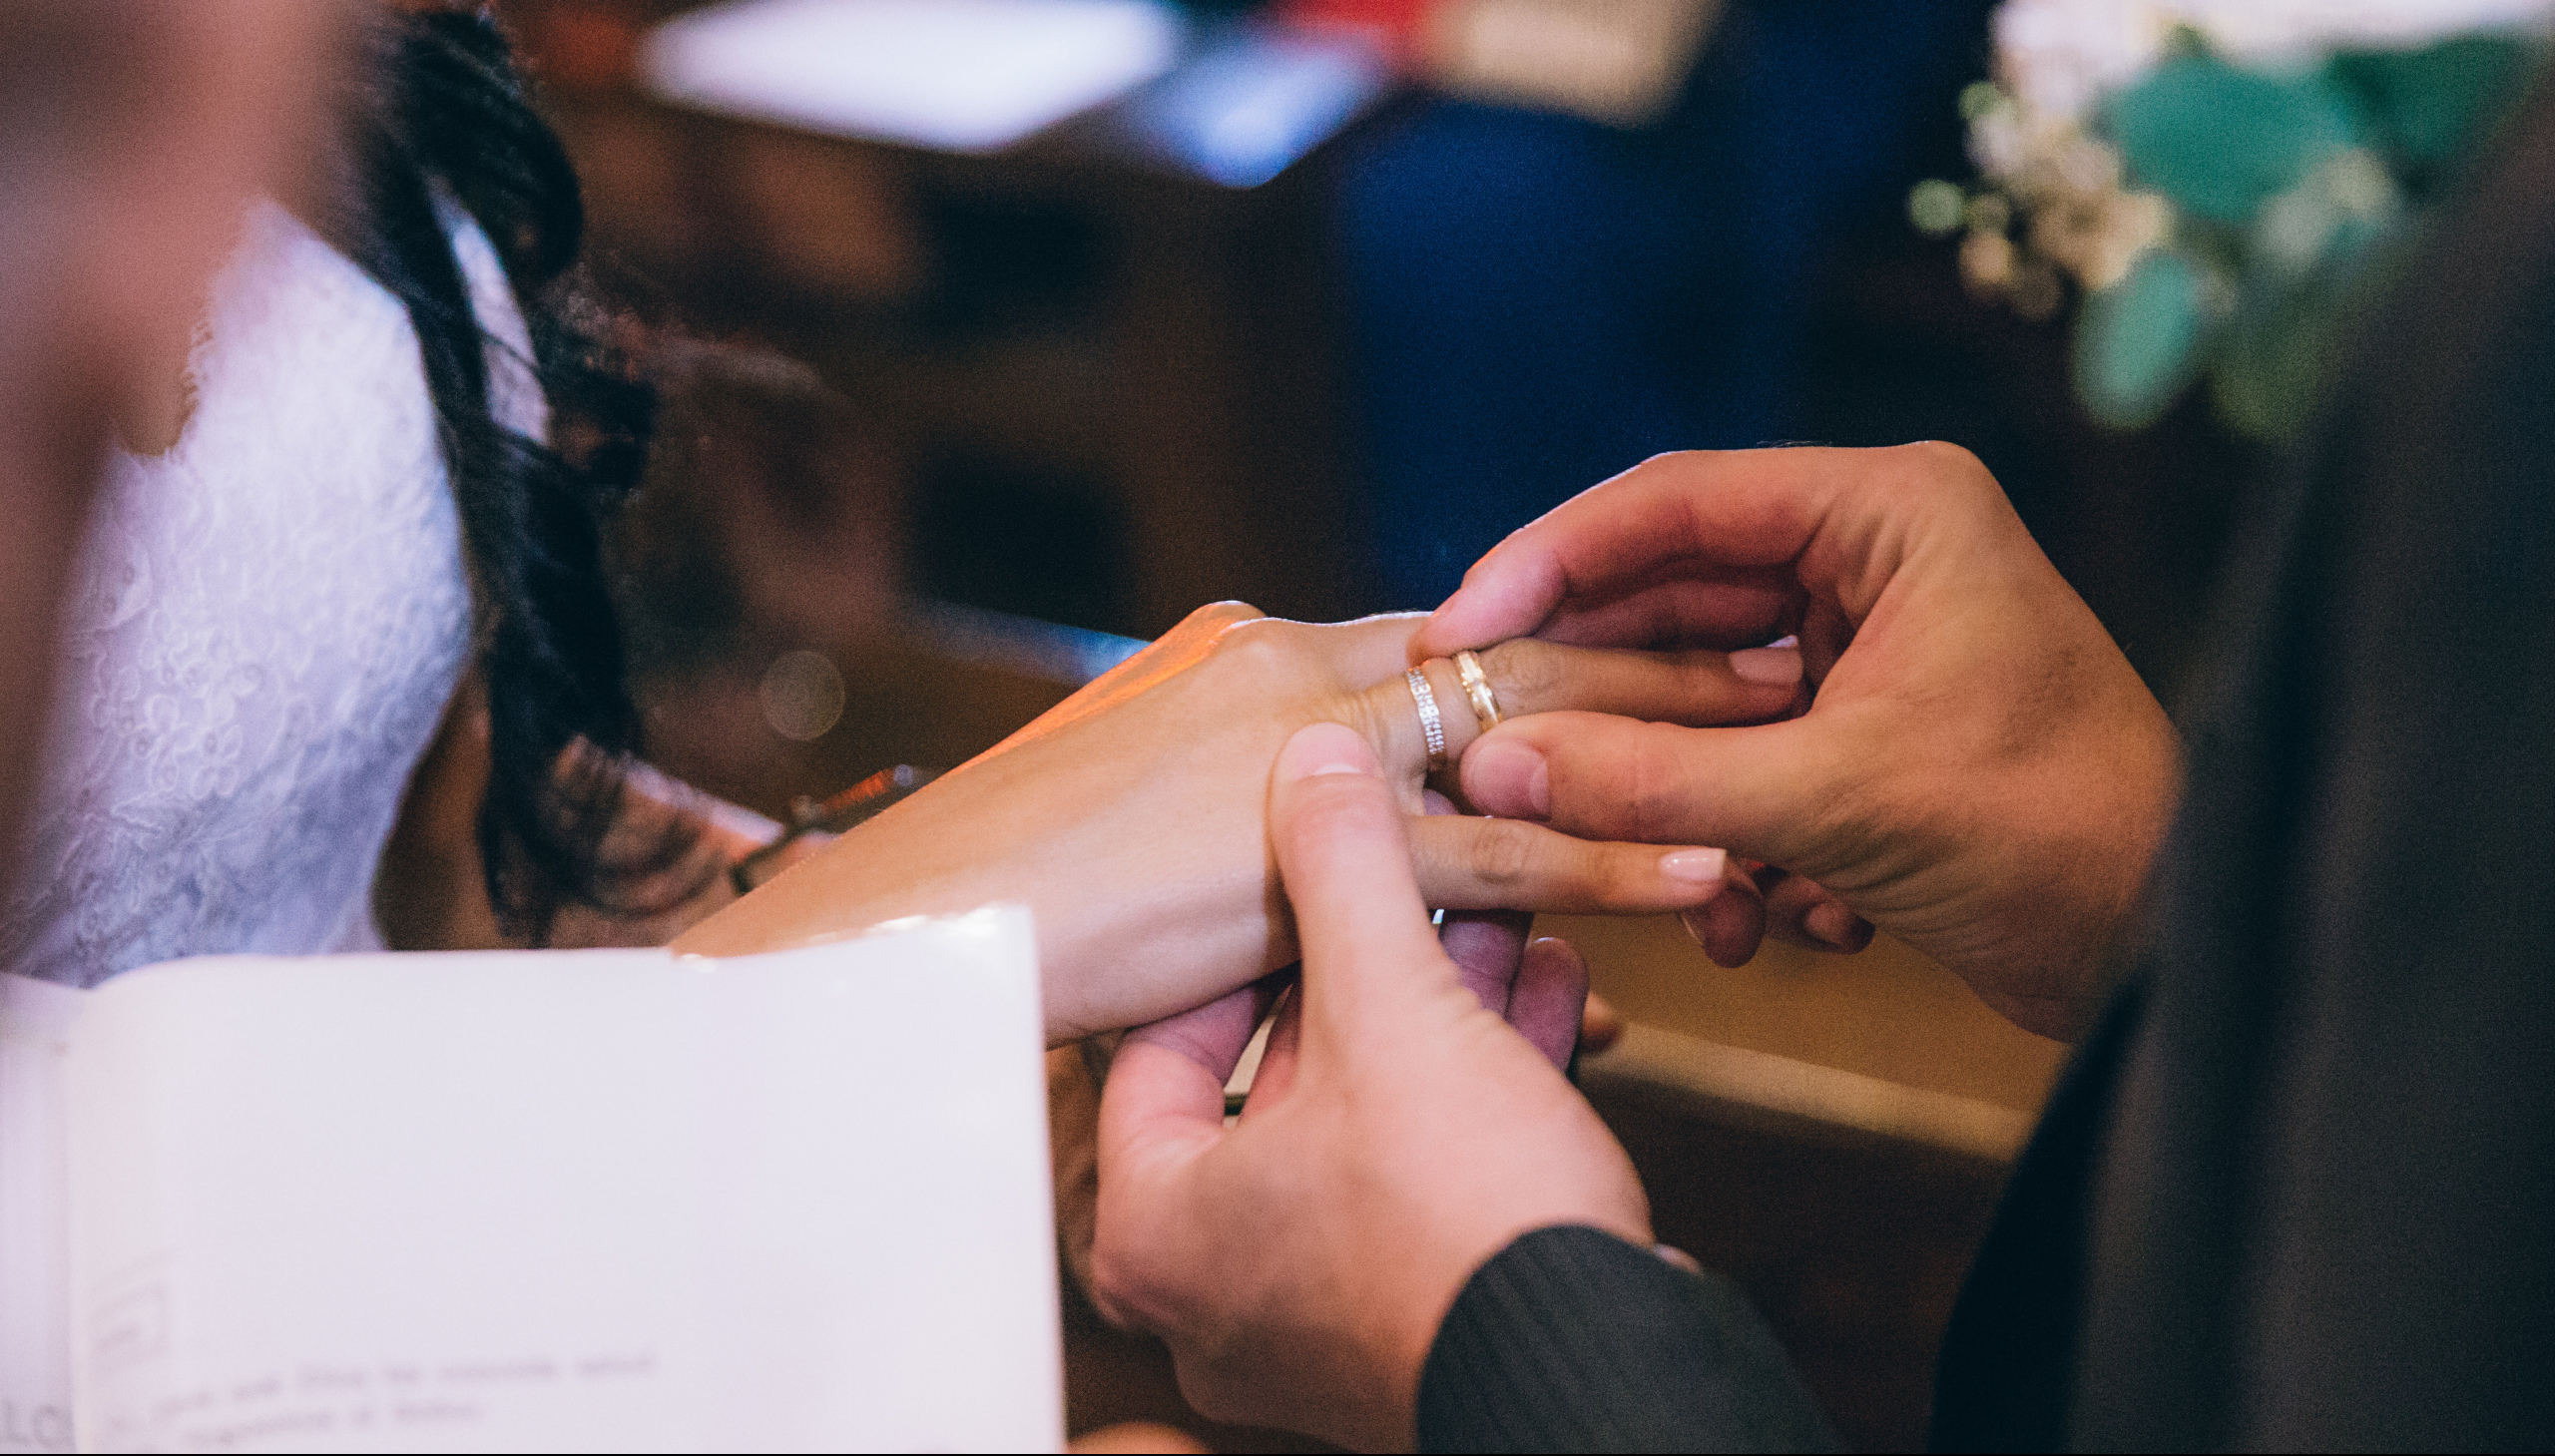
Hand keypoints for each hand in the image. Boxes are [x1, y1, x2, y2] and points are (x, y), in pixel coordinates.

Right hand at [676, 605, 1791, 1043]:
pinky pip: (1503, 861)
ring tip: (1794, 727)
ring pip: (1533, 734)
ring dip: (1671, 733)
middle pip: (1521, 642)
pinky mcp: (1319, 861)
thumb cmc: (1029, 869)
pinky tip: (1708, 865)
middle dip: (1662, 641)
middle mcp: (1304, 670)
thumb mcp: (1157, 791)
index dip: (1579, 610)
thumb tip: (1322, 796)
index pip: (1458, 615)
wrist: (932, 917)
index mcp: (1269, 649)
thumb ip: (1262, 778)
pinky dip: (1613, 861)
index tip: (1685, 610)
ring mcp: (1314, 757)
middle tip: (1790, 636)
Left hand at [1090, 723, 1648, 1450]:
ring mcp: (1313, 1318)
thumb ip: (1344, 870)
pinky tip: (1544, 990)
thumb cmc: (1464, 1227)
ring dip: (1439, 1012)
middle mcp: (1216, 1289)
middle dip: (1370, 964)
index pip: (1159, 1043)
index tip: (1293, 873)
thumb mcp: (1393, 1011)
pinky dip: (1478, 1086)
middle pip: (1277, 1078)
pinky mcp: (1411, 1322)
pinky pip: (1426, 1176)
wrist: (1605, 1370)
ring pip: (1366, 1122)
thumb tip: (1314, 758)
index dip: (1240, 938)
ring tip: (1501, 918)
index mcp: (1157, 1228)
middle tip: (1414, 881)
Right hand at [1417, 444, 2180, 1039]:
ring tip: (1698, 888)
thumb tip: (1495, 767)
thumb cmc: (2055, 836)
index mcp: (1891, 512)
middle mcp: (1876, 558)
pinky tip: (1778, 919)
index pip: (1672, 506)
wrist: (2175, 950)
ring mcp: (1872, 648)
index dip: (1547, 563)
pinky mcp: (1869, 733)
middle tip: (1498, 759)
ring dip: (1681, 806)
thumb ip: (1652, 781)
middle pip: (1673, 607)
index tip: (1458, 632)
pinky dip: (1740, 844)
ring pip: (1702, 705)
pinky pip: (1748, 766)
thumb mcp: (1836, 806)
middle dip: (1605, 710)